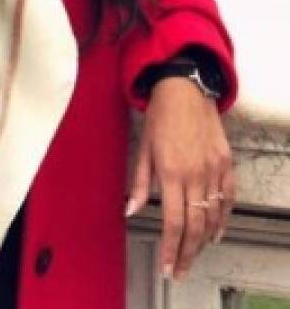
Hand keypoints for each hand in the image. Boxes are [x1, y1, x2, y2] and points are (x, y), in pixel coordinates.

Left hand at [126, 78, 233, 280]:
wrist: (185, 89)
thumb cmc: (160, 116)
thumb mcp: (143, 148)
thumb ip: (139, 183)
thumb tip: (131, 211)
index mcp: (171, 172)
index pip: (173, 222)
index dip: (170, 248)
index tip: (167, 266)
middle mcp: (195, 174)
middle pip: (195, 226)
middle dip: (187, 253)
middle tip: (180, 270)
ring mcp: (213, 169)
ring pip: (214, 216)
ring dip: (205, 240)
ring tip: (193, 254)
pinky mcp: (225, 162)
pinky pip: (228, 197)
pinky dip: (224, 218)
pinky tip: (217, 231)